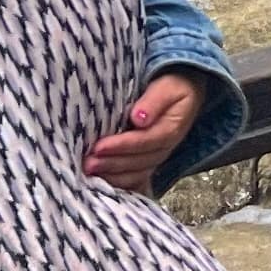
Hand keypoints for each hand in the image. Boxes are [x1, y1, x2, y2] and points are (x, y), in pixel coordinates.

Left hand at [83, 70, 209, 195]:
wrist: (182, 91)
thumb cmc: (171, 87)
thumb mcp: (167, 88)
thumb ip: (154, 102)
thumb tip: (138, 118)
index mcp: (170, 129)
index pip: (144, 141)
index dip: (121, 146)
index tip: (99, 147)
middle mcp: (164, 148)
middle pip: (138, 162)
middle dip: (112, 164)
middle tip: (88, 164)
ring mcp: (156, 158)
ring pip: (136, 174)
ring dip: (113, 175)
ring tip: (89, 173)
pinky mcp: (147, 162)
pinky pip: (135, 179)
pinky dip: (118, 182)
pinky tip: (101, 183)